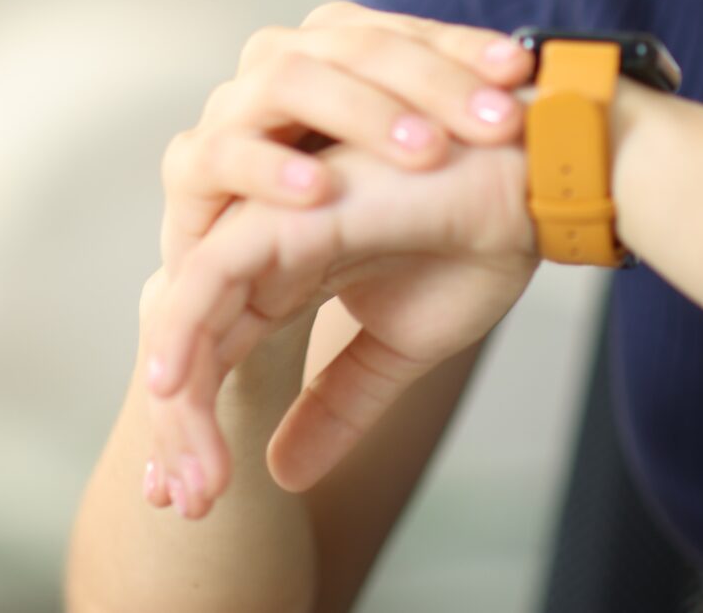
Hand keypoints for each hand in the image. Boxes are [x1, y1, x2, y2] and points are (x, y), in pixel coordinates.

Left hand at [139, 132, 536, 518]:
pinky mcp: (282, 210)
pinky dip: (183, 331)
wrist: (531, 195)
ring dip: (178, 402)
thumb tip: (283, 476)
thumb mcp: (396, 351)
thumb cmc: (474, 245)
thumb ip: (337, 405)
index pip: (214, 356)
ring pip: (186, 316)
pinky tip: (171, 388)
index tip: (193, 501)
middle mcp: (262, 249)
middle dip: (176, 429)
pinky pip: (210, 273)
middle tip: (186, 506)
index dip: (193, 429)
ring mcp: (266, 225)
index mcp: (283, 274)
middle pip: (188, 343)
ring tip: (191, 480)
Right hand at [157, 2, 530, 276]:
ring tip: (424, 152)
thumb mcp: (419, 193)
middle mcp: (283, 63)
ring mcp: (231, 110)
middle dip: (430, 79)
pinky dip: (268, 168)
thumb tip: (562, 101)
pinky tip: (320, 191)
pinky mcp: (189, 171)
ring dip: (359, 112)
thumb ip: (466, 142)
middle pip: (354, 42)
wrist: (251, 305)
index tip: (526, 70)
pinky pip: (220, 154)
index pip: (406, 33)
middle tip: (495, 119)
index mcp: (338, 55)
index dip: (464, 47)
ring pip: (287, 78)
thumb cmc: (349, 236)